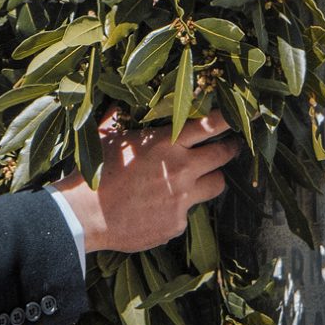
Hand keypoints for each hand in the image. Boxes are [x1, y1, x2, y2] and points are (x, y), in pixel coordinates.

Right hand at [50, 106, 239, 254]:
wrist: (85, 215)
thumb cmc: (93, 171)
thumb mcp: (106, 136)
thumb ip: (118, 117)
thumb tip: (119, 101)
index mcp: (166, 144)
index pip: (209, 126)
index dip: (227, 119)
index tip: (239, 116)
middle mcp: (181, 170)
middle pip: (222, 157)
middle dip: (230, 149)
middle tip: (231, 146)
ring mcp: (182, 199)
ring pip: (215, 185)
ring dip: (210, 179)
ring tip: (199, 178)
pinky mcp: (177, 223)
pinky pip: (187, 212)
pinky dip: (177, 208)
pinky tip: (156, 207)